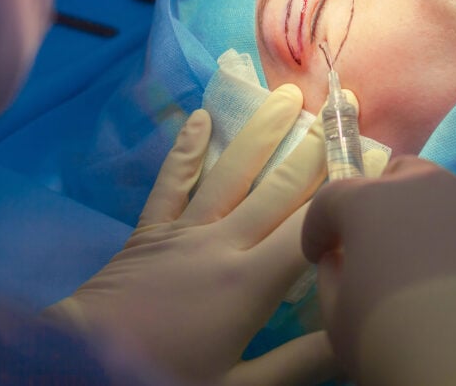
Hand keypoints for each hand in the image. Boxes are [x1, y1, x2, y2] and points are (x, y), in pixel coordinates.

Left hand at [45, 85, 337, 385]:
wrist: (83, 366)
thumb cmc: (167, 379)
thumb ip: (301, 362)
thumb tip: (354, 336)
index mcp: (252, 281)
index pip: (309, 228)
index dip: (343, 196)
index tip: (371, 166)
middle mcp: (223, 243)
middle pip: (277, 188)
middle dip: (313, 150)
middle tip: (342, 112)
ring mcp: (183, 231)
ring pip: (231, 172)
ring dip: (262, 132)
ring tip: (288, 96)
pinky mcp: (149, 231)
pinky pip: (171, 182)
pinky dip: (186, 149)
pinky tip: (199, 117)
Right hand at [302, 156, 455, 385]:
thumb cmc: (393, 339)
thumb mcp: (337, 319)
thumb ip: (333, 277)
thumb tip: (342, 260)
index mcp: (371, 202)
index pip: (331, 200)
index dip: (319, 228)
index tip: (320, 254)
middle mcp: (427, 188)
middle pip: (397, 176)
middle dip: (381, 202)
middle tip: (380, 244)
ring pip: (445, 198)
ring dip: (429, 222)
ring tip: (431, 266)